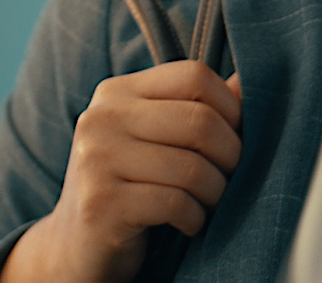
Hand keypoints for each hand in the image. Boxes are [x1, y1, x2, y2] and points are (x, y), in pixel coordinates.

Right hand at [1, 61, 242, 282]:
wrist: (74, 245)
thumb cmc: (129, 185)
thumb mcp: (156, 137)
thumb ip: (197, 107)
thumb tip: (247, 80)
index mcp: (117, 92)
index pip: (194, 75)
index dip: (230, 106)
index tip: (234, 135)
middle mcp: (101, 118)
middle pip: (200, 121)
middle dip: (230, 156)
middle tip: (228, 177)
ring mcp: (96, 160)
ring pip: (192, 168)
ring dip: (215, 193)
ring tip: (207, 203)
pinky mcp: (101, 203)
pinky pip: (175, 203)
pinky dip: (194, 218)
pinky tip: (188, 222)